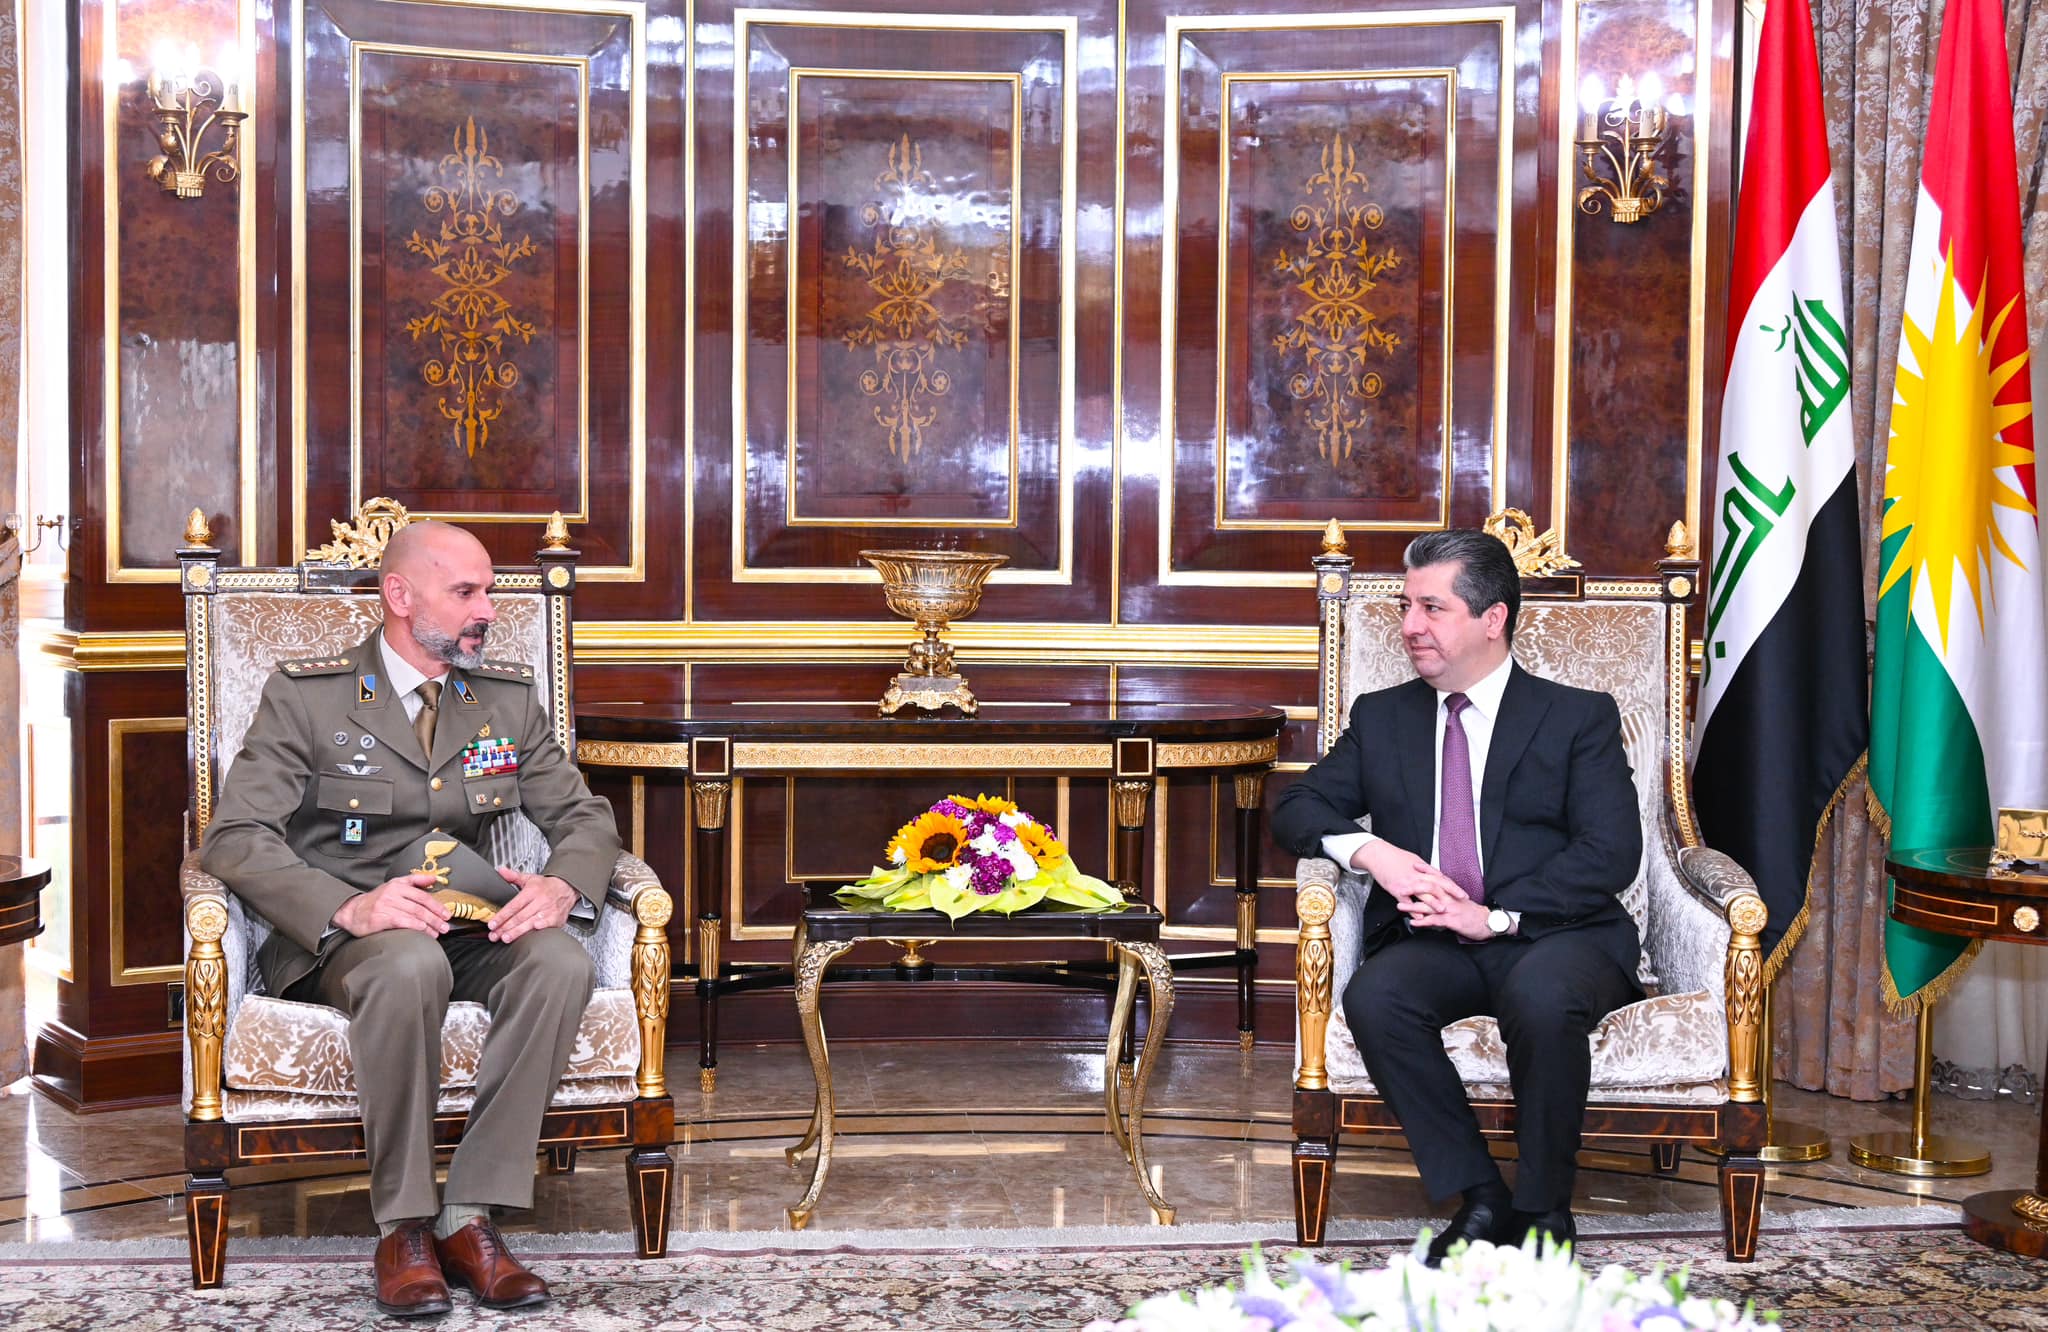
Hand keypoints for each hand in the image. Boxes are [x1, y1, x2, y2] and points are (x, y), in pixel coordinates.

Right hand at [333, 873, 449, 937]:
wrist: (352, 911)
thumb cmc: (376, 900)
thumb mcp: (394, 885)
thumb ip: (414, 880)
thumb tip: (433, 878)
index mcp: (398, 885)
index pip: (422, 895)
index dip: (437, 905)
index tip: (446, 914)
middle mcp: (392, 894)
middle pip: (420, 906)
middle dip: (435, 917)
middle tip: (445, 926)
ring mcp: (386, 906)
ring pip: (413, 915)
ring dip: (429, 925)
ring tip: (437, 932)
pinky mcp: (380, 918)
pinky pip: (402, 922)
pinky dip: (416, 927)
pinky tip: (423, 932)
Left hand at [488, 868, 578, 943]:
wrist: (567, 888)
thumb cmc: (547, 886)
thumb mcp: (529, 878)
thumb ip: (513, 876)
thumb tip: (501, 871)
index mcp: (532, 891)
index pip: (514, 905)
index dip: (502, 915)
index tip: (493, 923)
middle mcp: (540, 901)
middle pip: (520, 916)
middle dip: (505, 927)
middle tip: (495, 935)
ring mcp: (549, 910)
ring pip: (530, 923)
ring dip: (517, 932)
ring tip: (505, 938)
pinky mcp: (556, 918)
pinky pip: (546, 925)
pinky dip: (538, 930)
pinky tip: (529, 935)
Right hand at [1353, 839, 1460, 903]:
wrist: (1378, 855)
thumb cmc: (1395, 857)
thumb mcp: (1414, 860)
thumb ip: (1425, 870)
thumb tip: (1434, 875)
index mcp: (1422, 869)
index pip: (1442, 878)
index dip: (1453, 886)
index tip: (1462, 893)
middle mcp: (1416, 876)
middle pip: (1437, 884)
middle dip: (1451, 893)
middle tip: (1461, 900)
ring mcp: (1406, 883)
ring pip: (1423, 892)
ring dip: (1434, 902)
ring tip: (1443, 910)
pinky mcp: (1395, 889)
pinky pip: (1406, 901)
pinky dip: (1413, 909)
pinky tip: (1419, 916)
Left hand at [1400, 879, 1493, 940]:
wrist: (1487, 922)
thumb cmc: (1472, 913)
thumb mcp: (1459, 901)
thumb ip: (1447, 896)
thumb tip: (1436, 893)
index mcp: (1451, 892)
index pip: (1437, 877)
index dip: (1426, 870)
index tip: (1414, 865)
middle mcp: (1449, 898)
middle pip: (1430, 889)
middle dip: (1413, 887)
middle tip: (1399, 886)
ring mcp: (1450, 909)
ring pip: (1429, 905)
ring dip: (1413, 906)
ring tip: (1400, 906)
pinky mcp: (1451, 920)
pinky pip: (1435, 921)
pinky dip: (1423, 922)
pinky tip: (1413, 922)